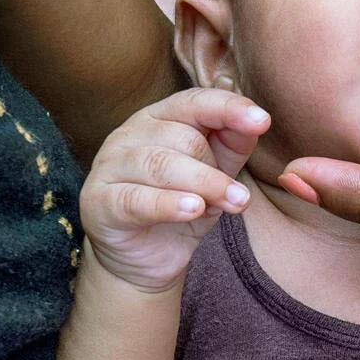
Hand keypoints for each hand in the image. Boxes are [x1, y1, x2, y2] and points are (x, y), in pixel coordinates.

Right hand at [81, 88, 269, 291]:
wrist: (144, 258)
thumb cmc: (181, 206)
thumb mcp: (216, 173)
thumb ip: (233, 144)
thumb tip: (257, 120)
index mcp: (159, 118)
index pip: (194, 102)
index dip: (228, 108)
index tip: (262, 121)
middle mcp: (129, 134)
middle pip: (182, 138)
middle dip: (218, 169)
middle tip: (239, 199)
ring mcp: (109, 166)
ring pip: (161, 165)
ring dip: (204, 185)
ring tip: (232, 204)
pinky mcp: (98, 201)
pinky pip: (136, 199)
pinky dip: (168, 204)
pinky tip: (193, 209)